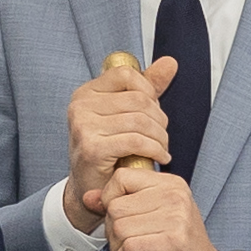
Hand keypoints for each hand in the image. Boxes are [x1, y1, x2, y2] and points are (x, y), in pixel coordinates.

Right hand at [63, 60, 183, 227]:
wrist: (92, 188)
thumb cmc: (110, 150)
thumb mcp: (128, 114)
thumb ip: (147, 87)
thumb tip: (170, 62)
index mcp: (86, 93)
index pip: (127, 75)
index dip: (149, 92)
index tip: (155, 111)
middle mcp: (80, 106)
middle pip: (138, 99)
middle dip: (159, 119)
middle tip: (162, 136)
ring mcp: (83, 126)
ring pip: (140, 121)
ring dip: (160, 137)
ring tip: (162, 148)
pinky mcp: (92, 149)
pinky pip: (136, 141)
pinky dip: (155, 150)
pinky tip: (160, 157)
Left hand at [96, 164, 248, 250]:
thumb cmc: (180, 249)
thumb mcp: (153, 218)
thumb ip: (121, 203)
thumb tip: (88, 197)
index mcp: (171, 184)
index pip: (121, 177)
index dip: (110, 200)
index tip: (121, 220)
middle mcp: (175, 195)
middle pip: (116, 206)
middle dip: (112, 231)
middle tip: (126, 245)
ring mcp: (176, 217)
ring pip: (119, 228)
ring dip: (118, 249)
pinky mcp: (173, 241)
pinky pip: (129, 247)